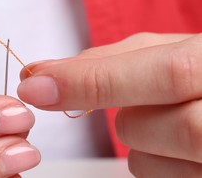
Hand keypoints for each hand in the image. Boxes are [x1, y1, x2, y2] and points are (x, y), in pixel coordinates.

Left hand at [17, 33, 201, 176]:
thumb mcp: (176, 50)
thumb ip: (115, 59)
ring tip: (167, 121)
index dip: (90, 79)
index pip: (163, 73)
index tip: (35, 82)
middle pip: (146, 125)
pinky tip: (176, 147)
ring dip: (137, 140)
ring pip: (142, 160)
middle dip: (121, 113)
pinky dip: (151, 162)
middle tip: (133, 101)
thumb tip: (49, 71)